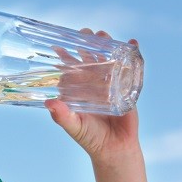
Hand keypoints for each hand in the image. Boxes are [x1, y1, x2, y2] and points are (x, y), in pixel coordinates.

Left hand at [45, 29, 141, 164]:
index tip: (58, 44)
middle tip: (85, 32)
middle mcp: (92, 85)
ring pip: (107, 61)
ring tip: (103, 34)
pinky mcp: (127, 88)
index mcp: (77, 91)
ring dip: (106, 45)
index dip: (64, 56)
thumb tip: (49, 103)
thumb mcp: (73, 125)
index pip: (69, 70)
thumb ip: (61, 116)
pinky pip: (129, 69)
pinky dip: (132, 55)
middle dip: (86, 44)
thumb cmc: (90, 137)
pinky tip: (132, 43)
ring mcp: (110, 85)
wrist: (115, 149)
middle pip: (88, 60)